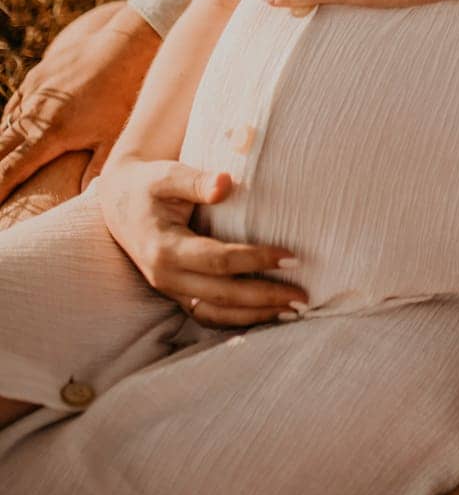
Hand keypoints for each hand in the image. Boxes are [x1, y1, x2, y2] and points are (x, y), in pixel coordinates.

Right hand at [0, 3, 160, 203]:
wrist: (125, 46)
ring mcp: (33, 92)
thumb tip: (84, 198)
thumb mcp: (114, 138)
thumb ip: (97, 171)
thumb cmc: (124, 95)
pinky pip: (14, 105)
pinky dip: (8, 122)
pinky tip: (9, 133)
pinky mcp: (37, 76)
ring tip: (2, 165)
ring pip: (4, 126)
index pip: (11, 169)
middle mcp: (34, 113)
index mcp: (50, 134)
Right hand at [98, 156, 308, 328]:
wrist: (119, 202)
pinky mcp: (177, 294)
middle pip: (221, 295)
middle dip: (264, 297)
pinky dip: (238, 320)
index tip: (291, 256)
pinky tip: (267, 316)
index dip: (255, 259)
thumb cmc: (149, 185)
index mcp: (164, 248)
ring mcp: (170, 289)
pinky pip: (208, 314)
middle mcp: (166, 276)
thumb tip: (225, 182)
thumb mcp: (167, 175)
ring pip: (215, 313)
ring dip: (254, 316)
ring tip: (293, 311)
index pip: (217, 260)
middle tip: (303, 294)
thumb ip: (195, 180)